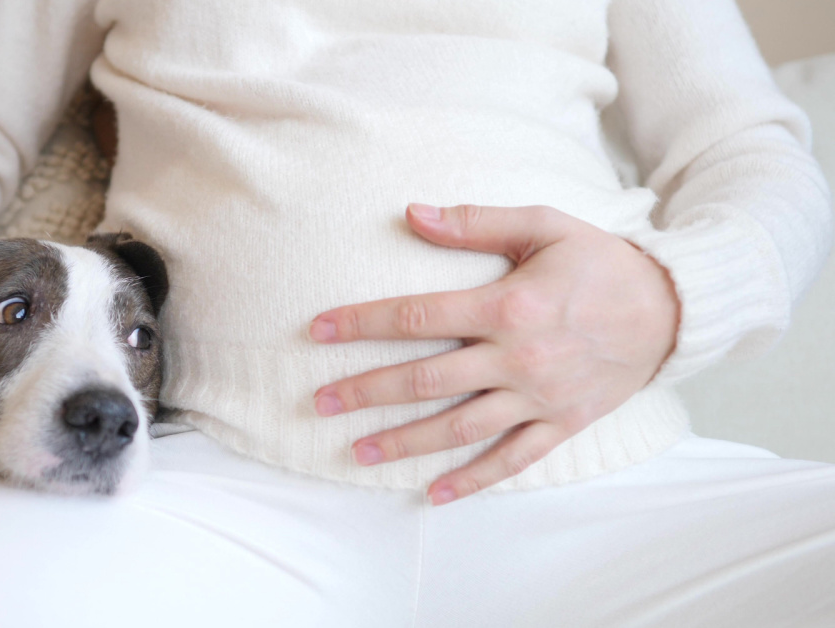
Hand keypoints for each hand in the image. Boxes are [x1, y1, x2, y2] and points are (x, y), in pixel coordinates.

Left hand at [309, 203, 679, 504]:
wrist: (672, 308)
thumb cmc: (600, 261)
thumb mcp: (542, 225)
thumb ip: (474, 224)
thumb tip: (411, 213)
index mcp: (508, 306)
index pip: (416, 317)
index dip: (361, 324)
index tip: (318, 332)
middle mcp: (518, 358)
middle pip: (426, 380)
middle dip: (367, 391)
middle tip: (320, 402)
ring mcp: (540, 397)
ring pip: (459, 428)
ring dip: (405, 442)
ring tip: (357, 451)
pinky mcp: (562, 423)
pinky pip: (512, 460)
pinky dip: (473, 480)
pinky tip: (434, 494)